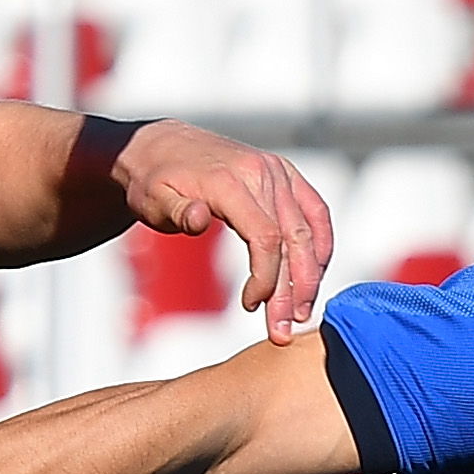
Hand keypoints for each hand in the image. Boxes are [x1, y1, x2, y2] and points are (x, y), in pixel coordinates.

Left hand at [112, 122, 335, 342]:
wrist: (161, 145)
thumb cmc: (154, 178)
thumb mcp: (152, 199)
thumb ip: (177, 212)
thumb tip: (199, 220)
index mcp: (230, 181)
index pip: (265, 238)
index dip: (266, 279)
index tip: (251, 305)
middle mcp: (262, 173)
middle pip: (292, 239)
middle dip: (293, 289)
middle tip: (283, 329)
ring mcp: (279, 172)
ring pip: (309, 230)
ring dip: (311, 275)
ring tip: (301, 311)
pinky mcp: (286, 174)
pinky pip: (316, 212)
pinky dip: (321, 245)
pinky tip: (314, 274)